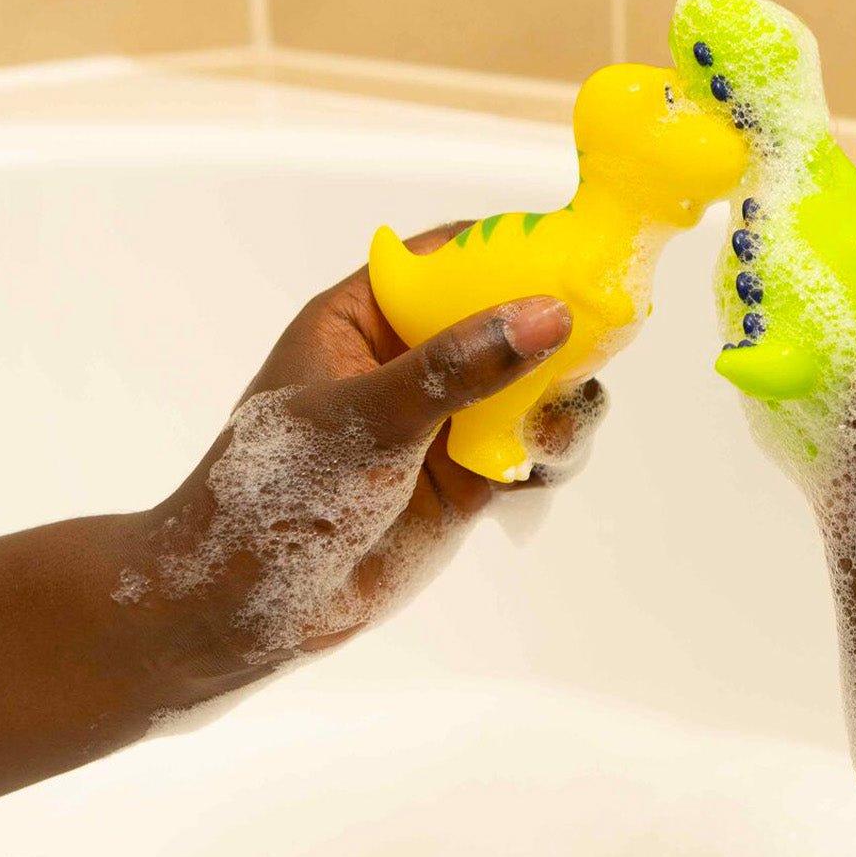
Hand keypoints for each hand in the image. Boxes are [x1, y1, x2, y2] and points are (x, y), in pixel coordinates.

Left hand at [136, 222, 605, 687]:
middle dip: (556, 332)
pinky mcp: (468, 476)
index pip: (447, 260)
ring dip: (559, 401)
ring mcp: (443, 420)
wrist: (253, 607)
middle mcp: (412, 361)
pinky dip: (551, 452)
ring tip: (552, 430)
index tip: (579, 255)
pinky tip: (538, 468)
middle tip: (602, 343)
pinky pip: (531, 447)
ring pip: (531, 388)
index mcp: (366, 319)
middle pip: (505, 320)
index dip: (513, 249)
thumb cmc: (281, 492)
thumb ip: (457, 367)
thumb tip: (547, 315)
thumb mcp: (370, 417)